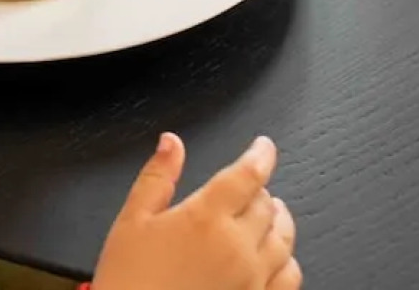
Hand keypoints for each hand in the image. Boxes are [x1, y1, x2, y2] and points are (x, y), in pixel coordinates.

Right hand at [92, 134, 298, 289]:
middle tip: (252, 183)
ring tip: (273, 212)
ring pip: (284, 238)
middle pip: (266, 205)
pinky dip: (288, 259)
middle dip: (260, 188)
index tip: (264, 146)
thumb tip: (171, 143)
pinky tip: (280, 257)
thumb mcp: (132, 221)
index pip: (247, 175)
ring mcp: (252, 279)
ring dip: (279, 219)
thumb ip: (157, 177)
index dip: (261, 155)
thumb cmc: (130, 280)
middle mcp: (237, 246)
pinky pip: (289, 277)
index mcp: (206, 217)